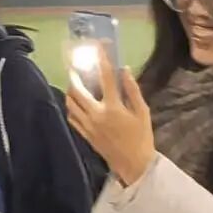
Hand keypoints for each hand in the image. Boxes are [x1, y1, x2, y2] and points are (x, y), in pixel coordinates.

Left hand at [66, 52, 155, 186]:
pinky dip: (71, 107)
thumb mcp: (142, 112)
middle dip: (74, 74)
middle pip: (78, 89)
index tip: (98, 47)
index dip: (101, 59)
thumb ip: (133, 90)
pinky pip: (71, 117)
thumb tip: (125, 70)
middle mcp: (96, 114)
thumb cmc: (141, 137)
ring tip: (73, 82)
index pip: (105, 77)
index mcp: (113, 106)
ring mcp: (88, 125)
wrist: (133, 164)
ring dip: (70, 90)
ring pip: (71, 103)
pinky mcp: (84, 134)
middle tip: (72, 65)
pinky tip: (75, 103)